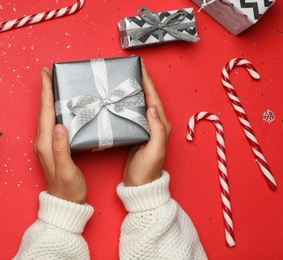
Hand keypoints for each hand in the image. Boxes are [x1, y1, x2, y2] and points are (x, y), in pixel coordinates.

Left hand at [34, 67, 86, 203]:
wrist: (65, 202)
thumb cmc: (68, 188)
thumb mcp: (66, 169)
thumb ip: (61, 148)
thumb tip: (60, 126)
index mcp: (46, 143)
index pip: (46, 112)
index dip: (46, 92)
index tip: (46, 74)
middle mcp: (42, 142)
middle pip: (43, 110)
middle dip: (45, 90)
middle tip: (48, 73)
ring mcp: (46, 144)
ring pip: (46, 115)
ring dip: (48, 98)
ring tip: (51, 84)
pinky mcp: (52, 147)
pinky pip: (51, 122)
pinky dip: (53, 110)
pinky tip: (58, 107)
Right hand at [123, 59, 170, 185]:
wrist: (139, 184)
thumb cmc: (147, 169)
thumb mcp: (154, 150)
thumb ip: (157, 129)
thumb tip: (151, 107)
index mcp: (161, 126)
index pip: (154, 98)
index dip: (148, 82)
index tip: (141, 68)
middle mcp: (155, 124)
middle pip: (148, 98)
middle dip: (141, 82)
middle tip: (131, 70)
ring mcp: (145, 128)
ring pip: (140, 104)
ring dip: (135, 91)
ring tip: (125, 80)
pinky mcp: (136, 133)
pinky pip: (133, 113)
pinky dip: (128, 103)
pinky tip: (120, 100)